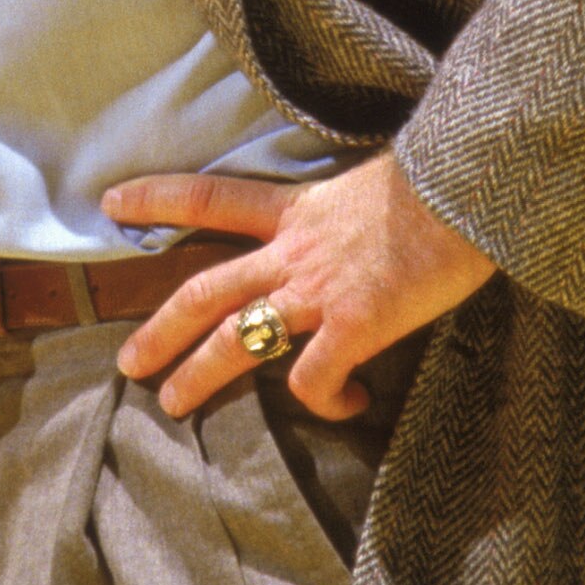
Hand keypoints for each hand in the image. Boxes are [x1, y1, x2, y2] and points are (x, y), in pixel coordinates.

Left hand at [103, 153, 493, 422]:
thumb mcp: (375, 183)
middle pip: (205, 290)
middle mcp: (294, 251)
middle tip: (128, 363)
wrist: (471, 184)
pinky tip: (347, 405)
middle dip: (161, 328)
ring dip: (198, 375)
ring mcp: (319, 290)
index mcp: (297, 211)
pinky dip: (324, 401)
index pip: (211, 198)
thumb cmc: (441, 180)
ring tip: (172, 404)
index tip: (113, 204)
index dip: (158, 199)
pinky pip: (317, 379)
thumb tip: (355, 234)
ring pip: (236, 339)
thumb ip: (347, 215)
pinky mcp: (354, 324)